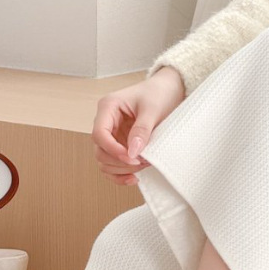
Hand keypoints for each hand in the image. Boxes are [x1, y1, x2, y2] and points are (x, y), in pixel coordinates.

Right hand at [91, 66, 185, 185]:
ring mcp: (112, 136)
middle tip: (142, 162)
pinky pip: (112, 166)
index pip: (99, 134)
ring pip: (104, 161)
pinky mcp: (120, 146)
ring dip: (121, 170)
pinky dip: (120, 175)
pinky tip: (134, 178)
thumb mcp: (152, 109)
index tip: (132, 159)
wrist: (169, 91)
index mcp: (108, 107)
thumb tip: (132, 152)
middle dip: (119, 162)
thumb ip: (142, 130)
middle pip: (100, 151)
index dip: (113, 150)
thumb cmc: (159, 93)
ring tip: (143, 166)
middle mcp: (106, 122)